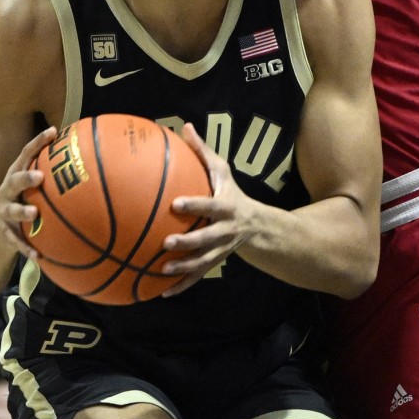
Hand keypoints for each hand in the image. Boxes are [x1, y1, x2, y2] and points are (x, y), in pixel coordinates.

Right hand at [0, 126, 54, 259]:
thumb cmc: (25, 198)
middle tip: (40, 177)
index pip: (26, 154)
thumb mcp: (34, 182)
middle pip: (14, 181)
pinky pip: (16, 242)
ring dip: (22, 212)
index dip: (38, 142)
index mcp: (16, 174)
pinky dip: (26, 248)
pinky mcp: (6, 233)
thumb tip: (89, 155)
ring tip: (34, 213)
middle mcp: (7, 191)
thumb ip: (53, 172)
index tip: (53, 131)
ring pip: (11, 211)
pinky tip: (38, 256)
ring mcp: (5, 212)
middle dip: (26, 178)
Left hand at [159, 123, 255, 296]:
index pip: (209, 206)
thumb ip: (202, 151)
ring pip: (202, 262)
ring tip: (162, 269)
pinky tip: (162, 292)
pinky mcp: (214, 263)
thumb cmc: (231, 193)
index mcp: (225, 207)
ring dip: (184, 268)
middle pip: (207, 239)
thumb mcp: (222, 171)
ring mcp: (220, 250)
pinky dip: (181, 285)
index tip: (175, 203)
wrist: (256, 226)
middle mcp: (224, 231)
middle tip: (166, 242)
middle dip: (188, 243)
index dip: (195, 205)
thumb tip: (184, 126)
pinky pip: (197, 276)